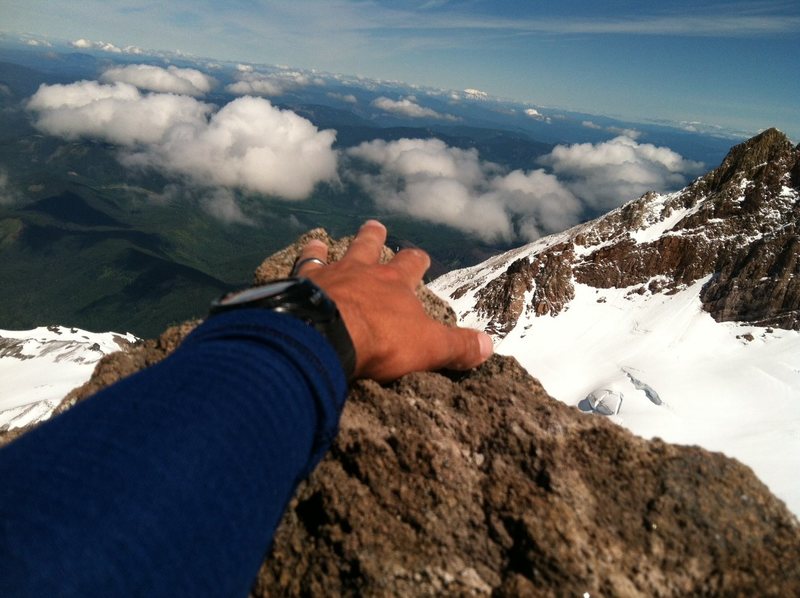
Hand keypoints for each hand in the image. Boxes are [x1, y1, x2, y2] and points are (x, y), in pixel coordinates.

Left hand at [294, 220, 492, 381]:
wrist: (326, 335)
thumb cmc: (380, 340)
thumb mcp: (428, 347)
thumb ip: (457, 345)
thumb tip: (488, 345)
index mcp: (394, 283)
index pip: (411, 265)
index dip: (416, 260)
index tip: (420, 256)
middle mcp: (361, 271)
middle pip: (369, 247)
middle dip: (374, 237)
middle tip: (374, 225)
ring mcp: (328, 275)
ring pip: (329, 254)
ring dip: (327, 247)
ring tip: (320, 241)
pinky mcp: (299, 287)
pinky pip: (297, 271)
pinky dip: (296, 266)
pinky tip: (287, 268)